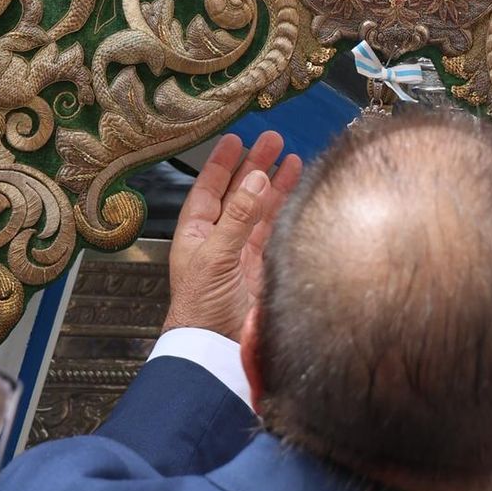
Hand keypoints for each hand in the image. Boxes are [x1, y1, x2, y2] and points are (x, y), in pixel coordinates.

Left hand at [163, 130, 301, 342]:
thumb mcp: (215, 257)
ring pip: (260, 209)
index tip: (235, 139)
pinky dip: (286, 209)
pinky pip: (275, 229)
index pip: (208, 189)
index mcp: (195, 233)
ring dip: (274, 184)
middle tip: (273, 140)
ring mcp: (242, 252)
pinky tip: (296, 191)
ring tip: (291, 157)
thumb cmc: (200, 308)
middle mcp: (219, 238)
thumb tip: (256, 178)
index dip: (221, 164)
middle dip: (254, 166)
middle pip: (238, 193)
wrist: (216, 351)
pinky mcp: (263, 266)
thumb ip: (237, 217)